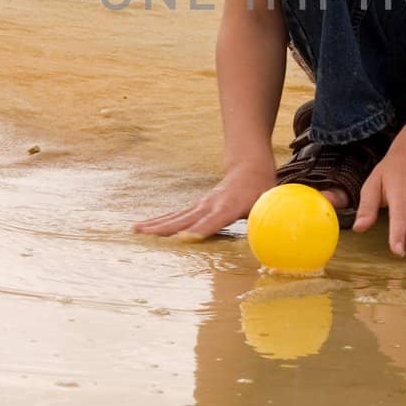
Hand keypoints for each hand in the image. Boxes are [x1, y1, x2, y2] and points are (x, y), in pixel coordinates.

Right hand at [132, 160, 278, 241]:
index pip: (212, 221)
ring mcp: (201, 205)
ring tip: (136, 231)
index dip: (199, 230)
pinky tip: (145, 228)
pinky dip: (160, 222)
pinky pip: (176, 215)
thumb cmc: (261, 189)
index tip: (184, 238)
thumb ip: (266, 221)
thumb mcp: (268, 203)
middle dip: (165, 228)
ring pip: (176, 216)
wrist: (249, 166)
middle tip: (145, 235)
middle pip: (185, 219)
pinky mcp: (196, 206)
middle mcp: (210, 205)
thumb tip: (270, 239)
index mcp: (229, 206)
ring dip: (156, 225)